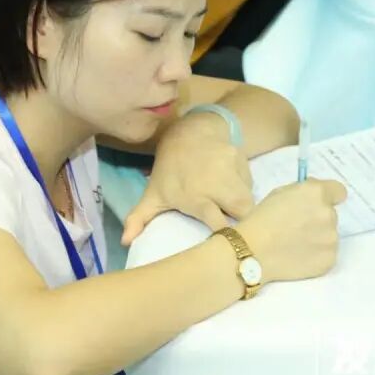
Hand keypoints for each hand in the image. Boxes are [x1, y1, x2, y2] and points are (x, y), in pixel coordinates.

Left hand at [122, 116, 254, 245]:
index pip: (219, 224)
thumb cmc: (169, 170)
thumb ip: (139, 218)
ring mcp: (229, 169)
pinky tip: (233, 187)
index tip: (222, 240)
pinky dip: (244, 188)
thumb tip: (125, 242)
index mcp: (195, 197)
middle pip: (243, 211)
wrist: (186, 132)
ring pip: (249, 197)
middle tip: (234, 225)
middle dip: (242, 220)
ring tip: (232, 207)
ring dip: (243, 205)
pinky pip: (249, 181)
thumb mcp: (153, 194)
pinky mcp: (240, 158)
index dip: (224, 234)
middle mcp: (215, 184)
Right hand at [235, 179, 346, 281]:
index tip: (319, 205)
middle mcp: (329, 214)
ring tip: (295, 244)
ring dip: (318, 237)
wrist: (252, 251)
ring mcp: (331, 239)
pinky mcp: (330, 259)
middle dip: (318, 219)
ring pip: (329, 234)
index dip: (329, 197)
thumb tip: (315, 195)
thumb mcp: (279, 193)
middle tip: (297, 228)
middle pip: (331, 214)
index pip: (339, 191)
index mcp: (317, 193)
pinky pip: (327, 253)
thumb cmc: (261, 219)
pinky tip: (298, 256)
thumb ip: (303, 191)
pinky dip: (316, 254)